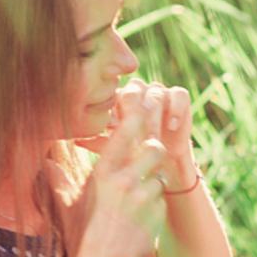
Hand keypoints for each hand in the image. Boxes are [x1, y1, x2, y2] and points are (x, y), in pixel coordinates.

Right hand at [73, 91, 166, 256]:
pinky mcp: (158, 213)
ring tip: (140, 195)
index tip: (145, 101)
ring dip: (155, 180)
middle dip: (153, 149)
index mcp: (103, 173)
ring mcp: (144, 197)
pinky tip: (142, 218)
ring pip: (160, 173)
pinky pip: (163, 198)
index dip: (136, 115)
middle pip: (154, 146)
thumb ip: (59, 182)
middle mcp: (126, 181)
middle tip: (147, 157)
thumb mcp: (68, 206)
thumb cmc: (84, 235)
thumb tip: (46, 164)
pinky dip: (156, 205)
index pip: (124, 133)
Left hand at [81, 79, 197, 190]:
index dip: (114, 111)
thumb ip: (98, 144)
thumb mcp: (115, 154)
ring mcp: (159, 94)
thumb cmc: (135, 159)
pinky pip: (179, 94)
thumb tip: (76, 140)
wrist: (166, 167)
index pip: (113, 94)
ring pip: (155, 91)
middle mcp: (138, 93)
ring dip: (154, 116)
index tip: (113, 131)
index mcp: (118, 101)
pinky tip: (171, 127)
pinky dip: (175, 109)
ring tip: (152, 138)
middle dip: (135, 112)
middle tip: (135, 135)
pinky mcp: (179, 99)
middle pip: (134, 88)